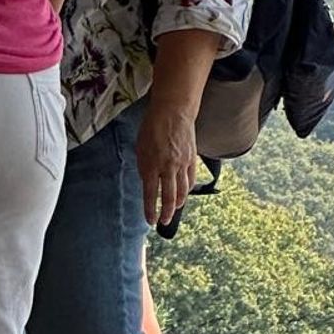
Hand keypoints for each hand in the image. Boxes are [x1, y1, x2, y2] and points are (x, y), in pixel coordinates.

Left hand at [136, 96, 198, 228]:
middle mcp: (168, 167)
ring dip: (178, 204)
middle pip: (169, 197)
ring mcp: (182, 164)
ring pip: (182, 191)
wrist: (173, 112)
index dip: (150, 210)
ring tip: (173, 211)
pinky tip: (184, 194)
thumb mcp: (140, 149)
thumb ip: (144, 168)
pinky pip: (190, 180)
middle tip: (164, 222)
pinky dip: (187, 190)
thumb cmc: (152, 128)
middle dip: (166, 213)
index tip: (150, 221)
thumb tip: (148, 183)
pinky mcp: (192, 159)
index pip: (151, 194)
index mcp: (151, 165)